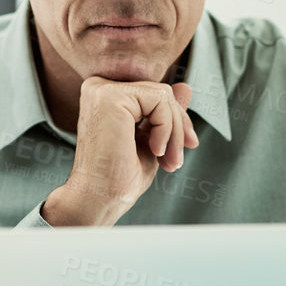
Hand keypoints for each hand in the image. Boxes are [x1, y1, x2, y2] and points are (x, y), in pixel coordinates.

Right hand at [41, 76, 199, 226]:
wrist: (99, 198)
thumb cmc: (119, 177)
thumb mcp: (151, 139)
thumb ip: (165, 112)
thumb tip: (185, 87)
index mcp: (105, 96)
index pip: (154, 94)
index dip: (176, 119)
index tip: (186, 145)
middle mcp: (100, 87)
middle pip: (161, 92)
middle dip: (178, 127)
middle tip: (175, 160)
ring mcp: (103, 90)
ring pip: (163, 95)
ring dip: (174, 132)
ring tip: (167, 161)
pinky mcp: (110, 96)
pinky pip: (159, 100)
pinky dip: (167, 128)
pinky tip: (155, 150)